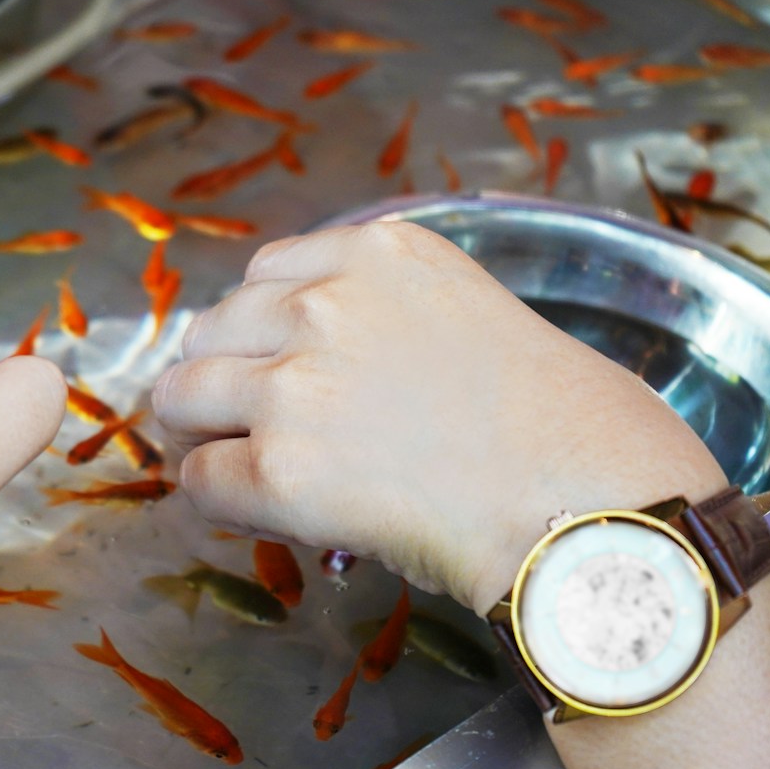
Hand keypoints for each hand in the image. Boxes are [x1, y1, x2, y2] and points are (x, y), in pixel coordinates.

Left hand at [152, 221, 725, 610]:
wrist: (589, 507)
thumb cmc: (556, 427)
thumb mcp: (464, 314)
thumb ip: (375, 314)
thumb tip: (290, 360)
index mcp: (376, 253)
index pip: (261, 277)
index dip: (257, 334)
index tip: (271, 371)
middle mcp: (325, 305)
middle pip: (207, 332)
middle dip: (217, 382)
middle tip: (238, 430)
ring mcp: (295, 386)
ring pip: (180, 400)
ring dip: (200, 435)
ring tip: (235, 471)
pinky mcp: (280, 469)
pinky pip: (199, 481)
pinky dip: (214, 501)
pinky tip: (258, 515)